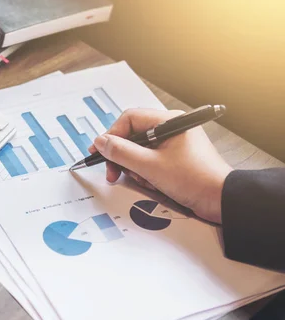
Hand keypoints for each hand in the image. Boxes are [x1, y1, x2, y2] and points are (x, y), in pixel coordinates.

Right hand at [89, 108, 232, 223]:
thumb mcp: (150, 166)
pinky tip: (152, 183)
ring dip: (134, 167)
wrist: (220, 200)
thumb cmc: (195, 179)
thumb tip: (101, 142)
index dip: (111, 135)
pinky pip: (149, 161)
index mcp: (169, 121)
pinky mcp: (174, 159)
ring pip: (139, 151)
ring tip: (142, 180)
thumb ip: (121, 152)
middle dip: (121, 156)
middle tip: (112, 171)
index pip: (129, 119)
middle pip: (133, 136)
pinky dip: (145, 173)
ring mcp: (173, 144)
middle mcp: (171, 129)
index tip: (99, 151)